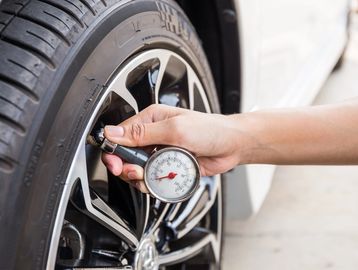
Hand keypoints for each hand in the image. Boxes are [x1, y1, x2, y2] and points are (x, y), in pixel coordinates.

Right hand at [101, 104, 241, 191]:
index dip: (114, 150)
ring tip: (149, 176)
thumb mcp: (174, 129)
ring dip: (139, 177)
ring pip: (137, 169)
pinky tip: (159, 181)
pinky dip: (152, 183)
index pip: (121, 134)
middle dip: (126, 166)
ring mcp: (160, 152)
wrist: (231, 145)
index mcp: (151, 119)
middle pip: (126, 155)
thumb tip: (113, 133)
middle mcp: (153, 135)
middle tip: (135, 172)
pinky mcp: (168, 166)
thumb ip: (143, 133)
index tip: (116, 162)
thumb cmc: (209, 130)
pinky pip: (152, 178)